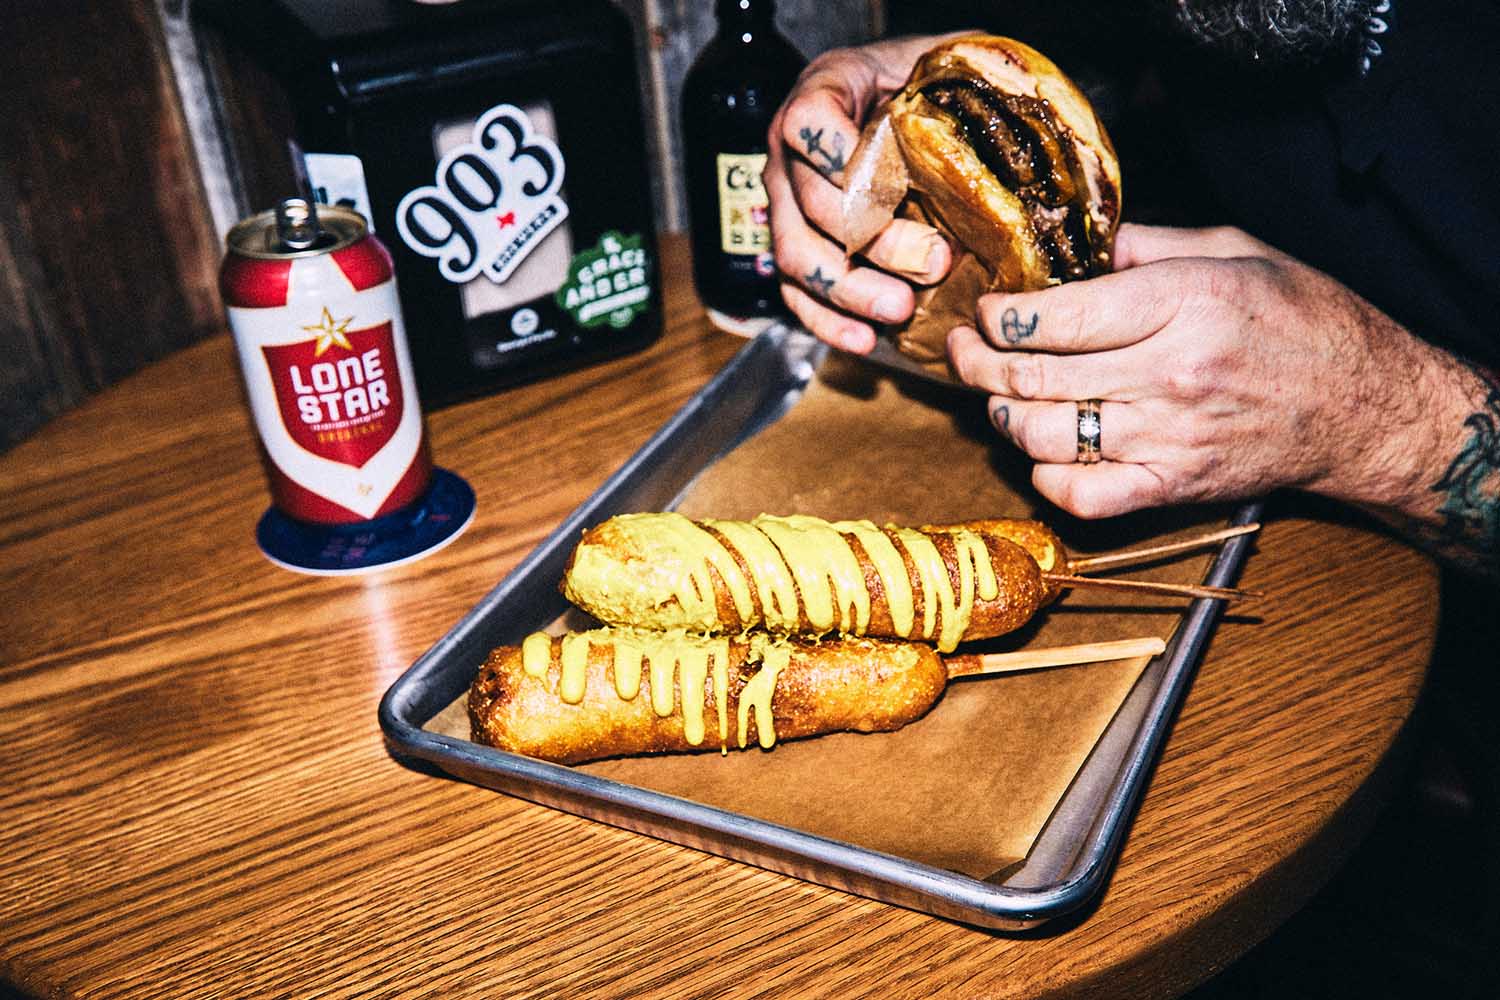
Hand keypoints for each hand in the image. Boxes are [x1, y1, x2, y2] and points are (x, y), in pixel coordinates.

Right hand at [764, 36, 956, 352]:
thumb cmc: (923, 88)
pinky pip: (797, 296)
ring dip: (850, 290)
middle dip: (875, 241)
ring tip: (901, 308)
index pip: (808, 122)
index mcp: (822, 94)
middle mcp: (790, 154)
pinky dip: (829, 323)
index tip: (887, 179)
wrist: (896, 109)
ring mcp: (786, 206)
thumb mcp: (939, 63)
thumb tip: (1011, 126)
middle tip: (936, 261)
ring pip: (799, 256)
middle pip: (815, 204)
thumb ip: (955, 82)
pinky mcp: (795, 251)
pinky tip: (866, 341)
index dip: (836, 152)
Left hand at [949, 223, 1458, 518]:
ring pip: (1043, 437)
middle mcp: (1170, 374)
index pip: (1054, 317)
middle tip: (963, 349)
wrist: (1365, 406)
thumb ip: (1147, 245)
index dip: (999, 315)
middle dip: (978, 363)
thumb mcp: (1234, 250)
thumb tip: (1073, 242)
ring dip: (1000, 416)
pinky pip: (1082, 496)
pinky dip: (1044, 476)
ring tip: (995, 394)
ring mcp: (1169, 438)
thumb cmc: (1302, 318)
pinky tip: (1040, 451)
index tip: (987, 309)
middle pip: (1033, 378)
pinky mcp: (1173, 487)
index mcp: (1183, 304)